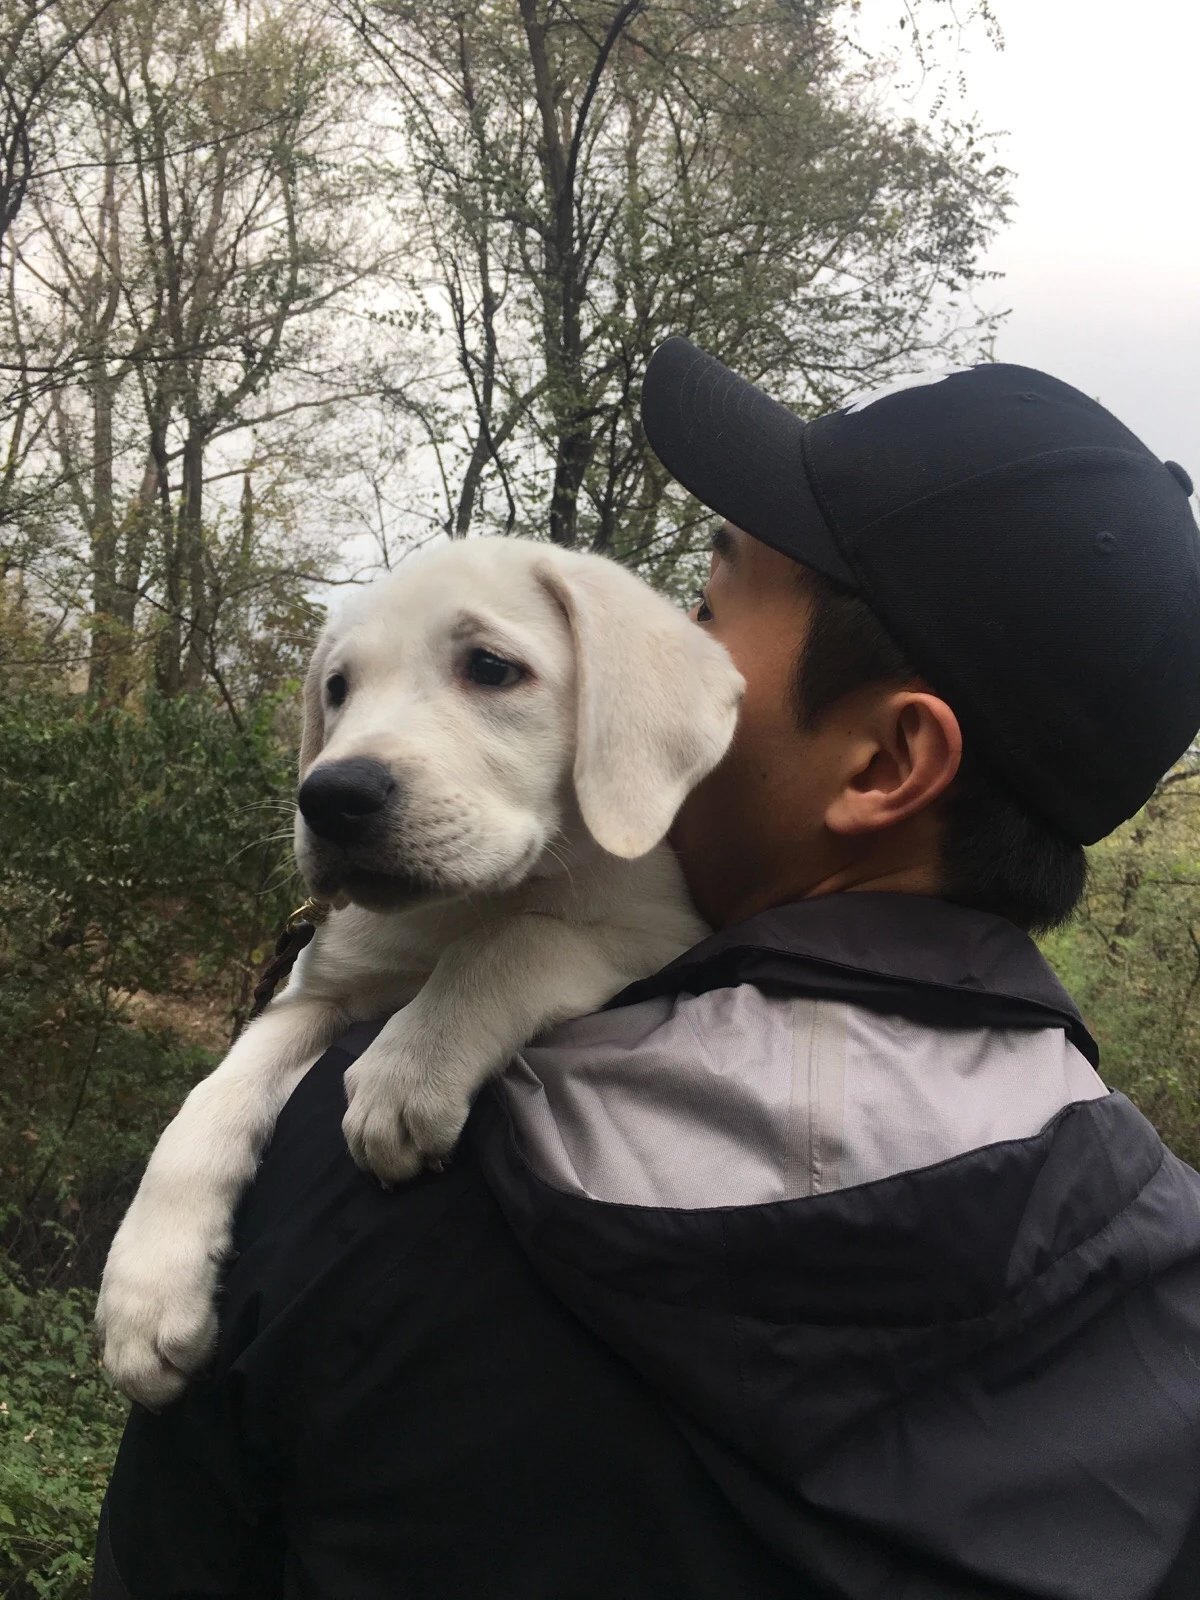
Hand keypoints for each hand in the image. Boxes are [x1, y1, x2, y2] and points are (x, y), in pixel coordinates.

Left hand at [95, 1185, 226, 1408]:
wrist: (186, 1183)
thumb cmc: (172, 1211)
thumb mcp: (140, 1260)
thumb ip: (140, 1293)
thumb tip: (157, 1325)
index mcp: (110, 1302)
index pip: (114, 1359)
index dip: (142, 1373)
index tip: (168, 1372)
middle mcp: (119, 1313)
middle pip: (128, 1377)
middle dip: (159, 1390)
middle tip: (189, 1378)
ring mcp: (144, 1312)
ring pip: (151, 1377)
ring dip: (179, 1377)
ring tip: (203, 1360)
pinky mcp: (175, 1303)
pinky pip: (183, 1352)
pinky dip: (200, 1351)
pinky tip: (214, 1328)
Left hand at [341, 1024, 472, 1184]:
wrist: (475, 992)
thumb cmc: (447, 1015)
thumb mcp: (400, 1046)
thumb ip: (392, 1079)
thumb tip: (402, 1118)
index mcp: (362, 1072)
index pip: (351, 1125)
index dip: (370, 1147)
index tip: (392, 1153)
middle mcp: (372, 1086)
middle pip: (360, 1145)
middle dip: (382, 1166)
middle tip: (407, 1172)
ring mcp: (398, 1096)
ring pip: (384, 1155)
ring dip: (406, 1167)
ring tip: (427, 1163)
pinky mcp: (430, 1105)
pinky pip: (430, 1146)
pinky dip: (440, 1151)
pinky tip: (451, 1144)